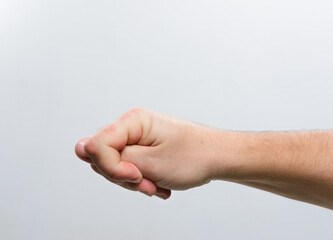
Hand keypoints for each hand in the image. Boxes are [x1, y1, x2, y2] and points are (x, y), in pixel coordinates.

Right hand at [75, 108, 221, 198]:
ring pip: (117, 167)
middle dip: (126, 178)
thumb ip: (112, 157)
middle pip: (104, 158)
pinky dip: (143, 180)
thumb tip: (81, 148)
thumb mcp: (151, 163)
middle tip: (150, 181)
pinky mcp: (142, 148)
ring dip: (137, 182)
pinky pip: (130, 168)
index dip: (111, 168)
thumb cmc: (193, 156)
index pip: (95, 145)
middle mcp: (132, 126)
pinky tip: (160, 182)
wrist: (217, 157)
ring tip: (158, 182)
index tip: (137, 175)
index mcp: (133, 121)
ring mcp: (137, 138)